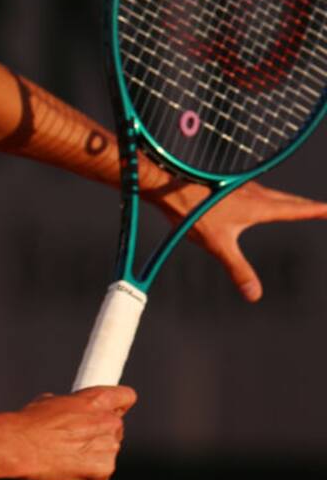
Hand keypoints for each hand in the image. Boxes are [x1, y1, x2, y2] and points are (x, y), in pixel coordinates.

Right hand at [7, 386, 136, 479]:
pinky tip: (69, 465)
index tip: (112, 408)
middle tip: (75, 436)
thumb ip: (72, 405)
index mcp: (97, 400)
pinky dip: (89, 470)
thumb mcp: (50, 401)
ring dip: (93, 451)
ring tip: (67, 452)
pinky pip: (102, 470)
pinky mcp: (104, 470)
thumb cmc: (30, 424)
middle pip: (115, 426)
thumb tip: (71, 412)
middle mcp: (108, 422)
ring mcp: (108, 448)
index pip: (126, 396)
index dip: (118, 403)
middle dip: (99, 431)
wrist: (19, 447)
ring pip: (108, 449)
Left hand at [152, 180, 326, 301]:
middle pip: (289, 200)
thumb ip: (238, 269)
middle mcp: (255, 193)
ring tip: (297, 205)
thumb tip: (254, 295)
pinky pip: (257, 192)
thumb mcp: (218, 245)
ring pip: (273, 194)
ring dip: (289, 200)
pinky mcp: (228, 185)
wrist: (167, 185)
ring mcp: (242, 187)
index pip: (297, 209)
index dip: (317, 210)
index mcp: (259, 206)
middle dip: (307, 206)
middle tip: (323, 209)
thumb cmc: (192, 212)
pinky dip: (269, 197)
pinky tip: (258, 200)